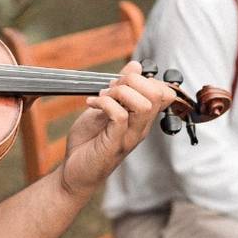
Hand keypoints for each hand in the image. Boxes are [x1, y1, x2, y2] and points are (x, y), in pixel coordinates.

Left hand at [60, 61, 175, 199]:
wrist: (73, 172)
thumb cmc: (88, 142)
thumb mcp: (103, 108)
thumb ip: (119, 89)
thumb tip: (135, 65)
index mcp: (141, 117)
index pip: (163, 91)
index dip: (143, 78)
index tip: (118, 82)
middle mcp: (141, 126)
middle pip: (157, 93)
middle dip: (131, 81)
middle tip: (109, 88)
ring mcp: (130, 136)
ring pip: (144, 104)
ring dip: (119, 93)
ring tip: (101, 97)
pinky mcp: (115, 144)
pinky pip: (120, 116)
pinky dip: (105, 104)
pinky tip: (91, 104)